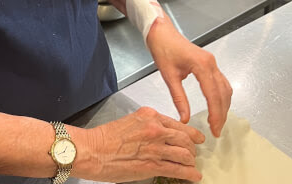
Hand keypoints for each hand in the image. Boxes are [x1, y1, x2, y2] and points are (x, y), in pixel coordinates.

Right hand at [77, 107, 204, 182]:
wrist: (94, 150)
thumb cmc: (106, 138)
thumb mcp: (131, 121)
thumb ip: (148, 125)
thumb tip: (162, 135)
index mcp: (150, 115)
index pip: (177, 124)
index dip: (190, 133)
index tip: (196, 137)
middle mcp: (156, 128)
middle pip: (185, 138)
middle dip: (192, 148)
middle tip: (193, 153)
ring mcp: (156, 147)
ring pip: (185, 154)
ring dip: (191, 162)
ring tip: (192, 166)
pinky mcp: (154, 164)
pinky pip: (179, 170)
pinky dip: (190, 174)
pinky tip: (194, 176)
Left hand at [146, 18, 232, 136]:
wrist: (161, 31)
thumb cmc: (163, 49)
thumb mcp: (168, 75)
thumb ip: (179, 98)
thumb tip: (185, 118)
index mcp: (202, 65)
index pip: (213, 95)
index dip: (216, 114)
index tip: (214, 130)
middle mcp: (211, 63)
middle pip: (223, 93)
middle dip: (221, 113)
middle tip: (217, 131)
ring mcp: (212, 62)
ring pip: (225, 87)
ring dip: (223, 105)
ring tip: (217, 122)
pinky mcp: (209, 62)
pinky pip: (221, 82)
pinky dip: (221, 96)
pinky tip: (216, 105)